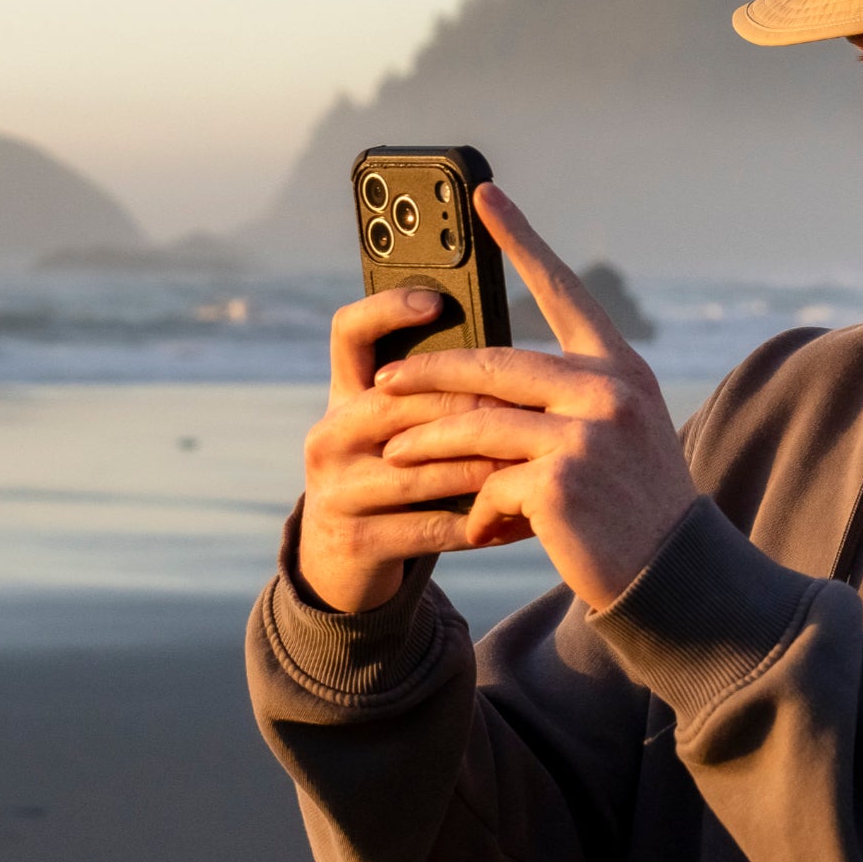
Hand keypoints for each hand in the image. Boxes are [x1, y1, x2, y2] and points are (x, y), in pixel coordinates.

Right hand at [296, 285, 503, 613]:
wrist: (345, 560)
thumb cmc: (398, 475)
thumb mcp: (403, 429)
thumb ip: (437, 393)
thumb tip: (516, 355)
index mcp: (345, 394)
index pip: (350, 333)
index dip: (387, 310)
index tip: (438, 302)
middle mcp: (329, 435)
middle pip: (397, 403)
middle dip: (467, 406)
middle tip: (526, 406)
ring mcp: (335, 490)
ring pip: (417, 470)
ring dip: (482, 468)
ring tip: (533, 462)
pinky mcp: (355, 541)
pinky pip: (430, 527)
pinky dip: (483, 522)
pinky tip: (526, 520)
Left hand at [374, 184, 698, 609]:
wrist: (679, 577)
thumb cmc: (640, 510)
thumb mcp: (617, 438)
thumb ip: (565, 405)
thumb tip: (476, 398)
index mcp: (620, 370)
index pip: (563, 291)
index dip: (521, 239)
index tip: (483, 195)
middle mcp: (607, 391)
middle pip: (493, 365)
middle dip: (429, 375)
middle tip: (384, 380)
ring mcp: (584, 435)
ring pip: (477, 425)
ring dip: (427, 442)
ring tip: (391, 451)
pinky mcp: (559, 482)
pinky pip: (490, 484)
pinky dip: (476, 508)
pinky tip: (476, 526)